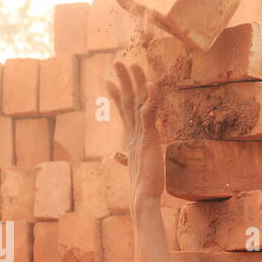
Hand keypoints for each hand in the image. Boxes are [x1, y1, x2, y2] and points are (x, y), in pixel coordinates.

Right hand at [106, 60, 164, 200]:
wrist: (142, 199)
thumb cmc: (141, 186)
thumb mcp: (134, 167)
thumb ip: (125, 158)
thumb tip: (116, 156)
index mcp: (131, 138)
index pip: (123, 111)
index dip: (117, 95)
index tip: (108, 81)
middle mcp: (132, 134)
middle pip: (126, 101)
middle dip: (122, 81)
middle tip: (116, 62)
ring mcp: (139, 135)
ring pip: (136, 103)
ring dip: (134, 82)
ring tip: (130, 64)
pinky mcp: (149, 139)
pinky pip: (150, 114)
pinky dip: (152, 98)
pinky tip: (153, 84)